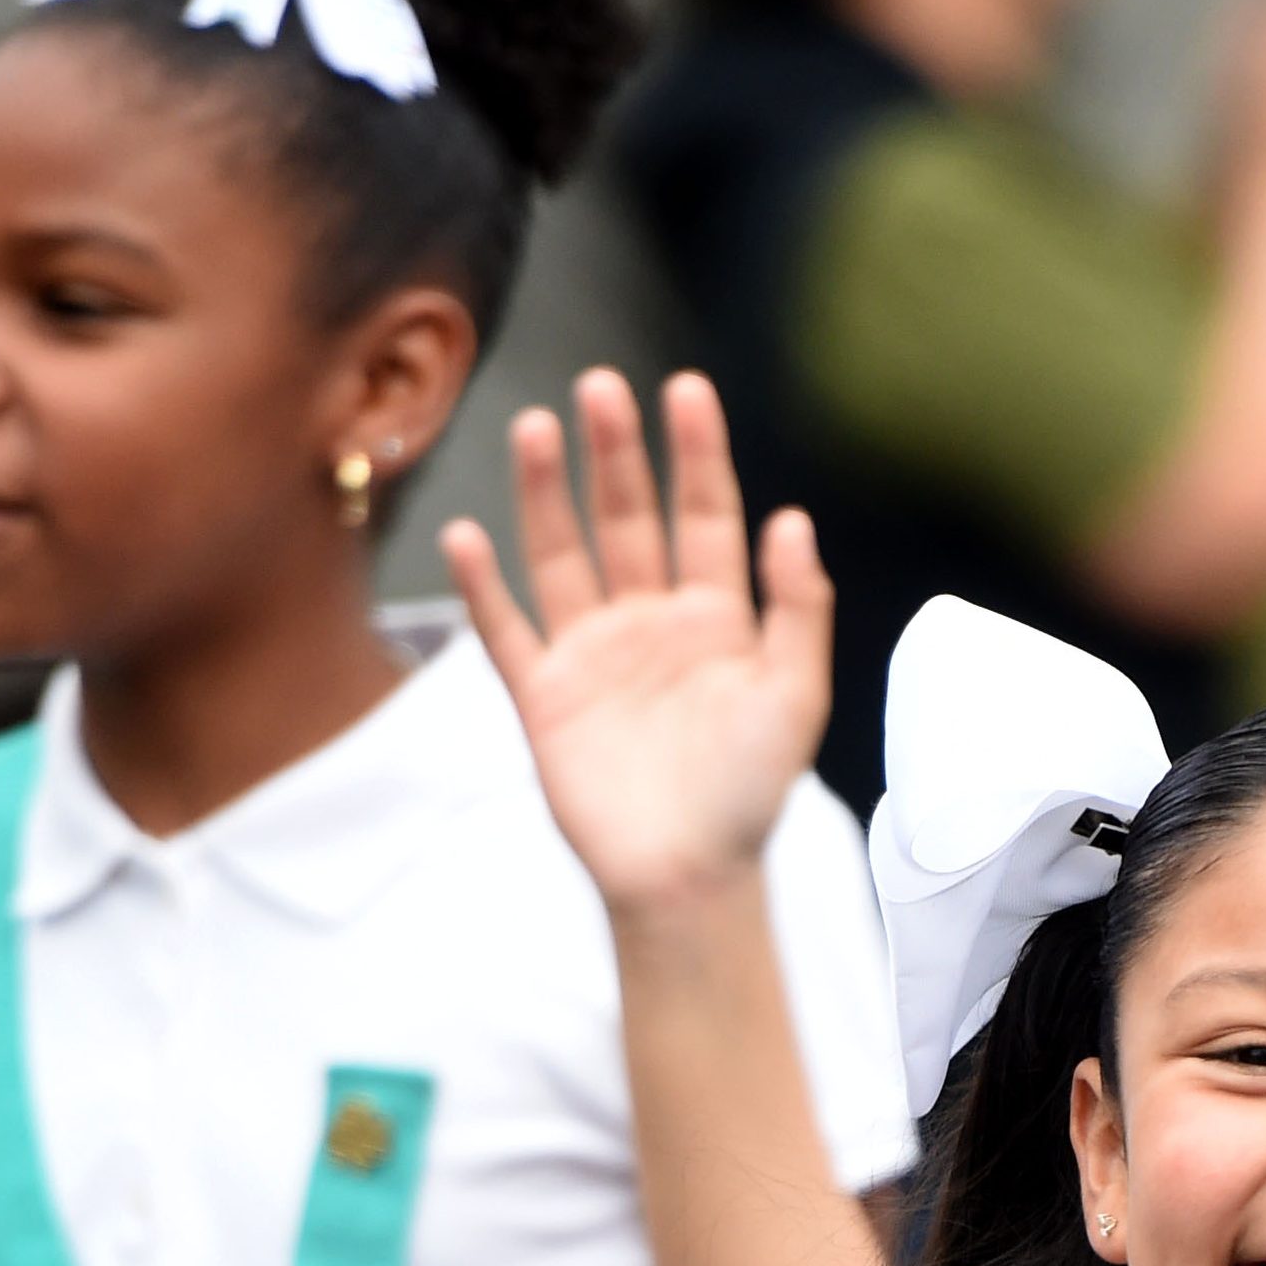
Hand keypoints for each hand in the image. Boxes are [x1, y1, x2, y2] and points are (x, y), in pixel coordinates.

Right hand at [444, 371, 832, 924]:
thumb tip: (792, 519)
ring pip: (564, 556)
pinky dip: (485, 587)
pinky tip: (468, 535)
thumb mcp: (796, 697)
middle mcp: (651, 622)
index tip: (684, 390)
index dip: (696, 453)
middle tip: (599, 387)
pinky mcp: (545, 697)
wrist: (689, 879)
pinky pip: (508, 632)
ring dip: (546, 494)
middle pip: (627, 518)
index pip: (705, 515)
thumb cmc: (749, 795)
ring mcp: (593, 654)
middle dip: (614, 453)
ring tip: (535, 428)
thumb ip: (798, 609)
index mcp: (717, 617)